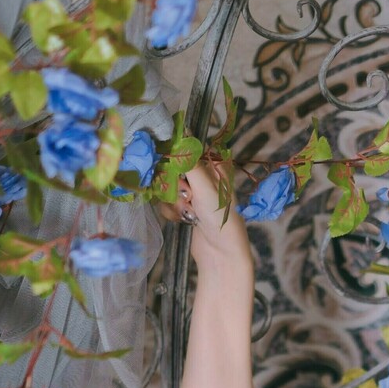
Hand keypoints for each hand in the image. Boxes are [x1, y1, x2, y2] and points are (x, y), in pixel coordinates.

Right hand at [154, 157, 252, 274]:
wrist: (221, 255)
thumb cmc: (220, 218)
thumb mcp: (205, 185)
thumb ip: (190, 161)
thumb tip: (181, 133)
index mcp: (215, 166)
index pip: (188, 149)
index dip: (175, 154)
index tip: (167, 160)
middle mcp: (204, 177)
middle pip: (173, 167)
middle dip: (174, 183)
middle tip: (187, 195)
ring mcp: (194, 194)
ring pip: (168, 186)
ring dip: (174, 200)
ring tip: (189, 212)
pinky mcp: (185, 209)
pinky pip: (167, 202)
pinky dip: (173, 212)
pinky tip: (184, 220)